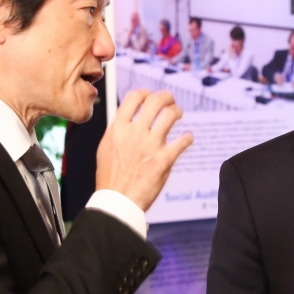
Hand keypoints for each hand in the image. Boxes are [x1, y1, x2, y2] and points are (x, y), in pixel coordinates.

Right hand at [95, 89, 192, 210]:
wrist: (117, 200)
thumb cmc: (111, 179)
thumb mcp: (106, 148)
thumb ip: (117, 131)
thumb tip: (125, 119)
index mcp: (118, 128)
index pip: (134, 97)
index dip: (145, 93)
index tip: (150, 96)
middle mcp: (135, 133)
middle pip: (155, 101)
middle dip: (166, 97)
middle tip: (170, 100)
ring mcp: (151, 145)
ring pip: (170, 115)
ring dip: (177, 111)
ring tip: (177, 114)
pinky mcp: (165, 159)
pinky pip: (183, 141)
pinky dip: (187, 138)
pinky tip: (187, 138)